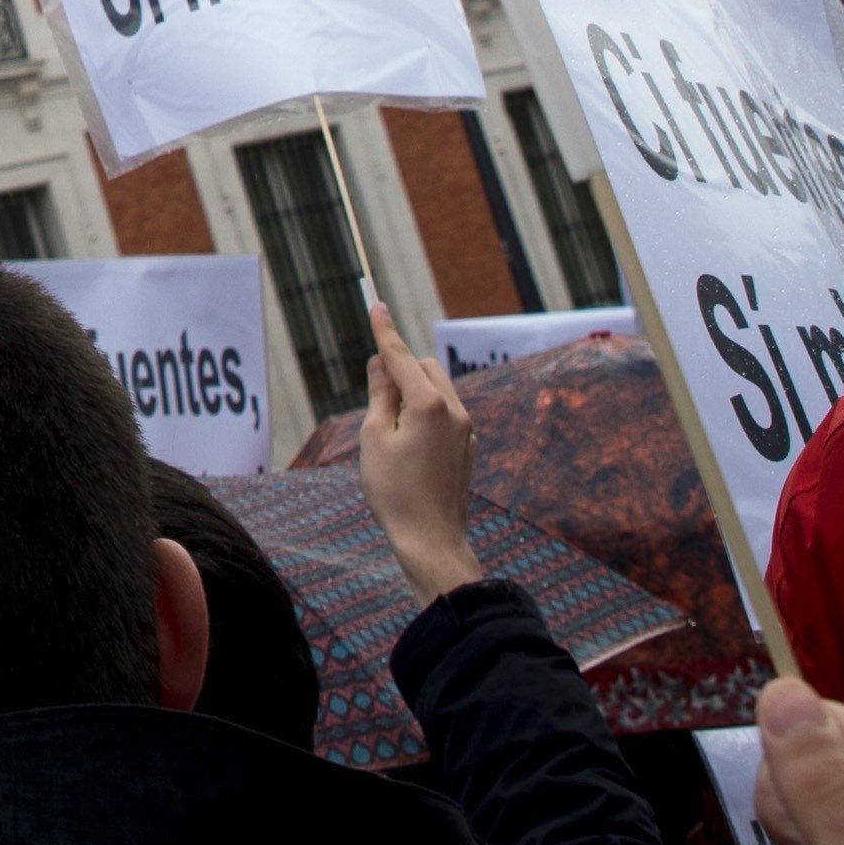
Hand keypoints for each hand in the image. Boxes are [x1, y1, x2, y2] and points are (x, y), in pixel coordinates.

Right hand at [359, 298, 485, 600]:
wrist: (431, 540)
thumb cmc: (395, 491)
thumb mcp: (374, 437)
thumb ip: (380, 394)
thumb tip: (383, 364)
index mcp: (427, 403)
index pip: (401, 355)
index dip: (385, 330)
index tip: (376, 304)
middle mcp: (453, 409)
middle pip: (424, 367)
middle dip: (401, 368)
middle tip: (375, 397)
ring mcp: (466, 428)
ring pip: (439, 388)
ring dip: (415, 391)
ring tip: (391, 429)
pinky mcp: (469, 446)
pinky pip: (447, 413)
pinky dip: (427, 412)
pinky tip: (411, 446)